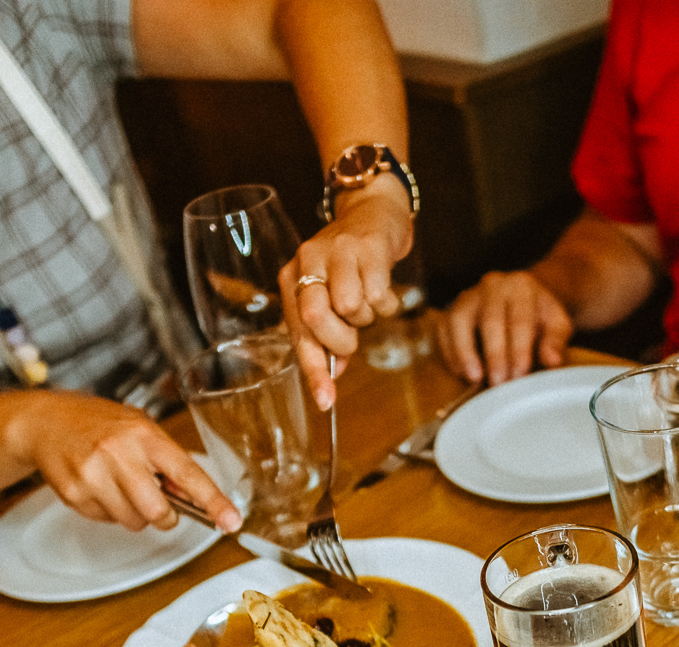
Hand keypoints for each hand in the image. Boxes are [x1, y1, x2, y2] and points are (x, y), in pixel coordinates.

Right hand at [3, 390, 239, 532]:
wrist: (44, 422)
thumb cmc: (98, 424)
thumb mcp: (139, 428)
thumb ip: (166, 460)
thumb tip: (193, 496)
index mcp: (144, 435)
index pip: (187, 473)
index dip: (212, 500)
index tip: (231, 520)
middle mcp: (119, 454)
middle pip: (158, 511)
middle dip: (165, 516)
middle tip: (159, 504)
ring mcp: (93, 475)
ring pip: (133, 521)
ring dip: (135, 514)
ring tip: (120, 486)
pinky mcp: (74, 494)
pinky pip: (106, 520)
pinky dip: (109, 511)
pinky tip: (98, 487)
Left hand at [280, 183, 414, 409]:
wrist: (375, 213)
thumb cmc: (349, 264)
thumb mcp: (330, 295)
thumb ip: (327, 334)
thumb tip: (333, 376)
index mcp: (291, 278)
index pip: (297, 332)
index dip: (312, 370)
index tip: (326, 401)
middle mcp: (307, 261)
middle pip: (316, 318)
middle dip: (341, 340)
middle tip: (352, 337)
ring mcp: (337, 251)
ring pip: (352, 308)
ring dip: (367, 316)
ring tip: (367, 298)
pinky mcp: (368, 246)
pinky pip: (380, 295)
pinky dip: (387, 302)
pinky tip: (382, 286)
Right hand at [436, 270, 572, 386]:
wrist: (522, 300)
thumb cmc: (539, 316)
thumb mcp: (557, 324)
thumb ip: (556, 341)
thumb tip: (552, 361)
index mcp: (521, 286)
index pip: (519, 319)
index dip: (518, 349)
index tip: (519, 375)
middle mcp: (492, 286)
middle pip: (489, 320)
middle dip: (494, 355)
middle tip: (499, 383)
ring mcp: (468, 296)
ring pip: (458, 320)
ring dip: (464, 352)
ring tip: (475, 378)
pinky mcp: (451, 309)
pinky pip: (443, 329)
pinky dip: (450, 352)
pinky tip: (461, 372)